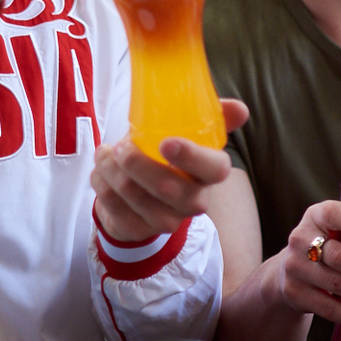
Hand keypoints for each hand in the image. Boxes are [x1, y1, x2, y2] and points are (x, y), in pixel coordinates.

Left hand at [91, 100, 247, 242]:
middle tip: (120, 146)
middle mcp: (193, 201)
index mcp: (208, 173)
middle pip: (168, 188)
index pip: (215, 170)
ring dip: (111, 168)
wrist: (140, 193)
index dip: (192, 157)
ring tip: (106, 154)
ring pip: (133, 194)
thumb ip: (213, 116)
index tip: (166, 143)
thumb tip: (240, 109)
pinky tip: (102, 173)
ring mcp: (166, 220)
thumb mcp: (187, 133)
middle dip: (137, 163)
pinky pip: (112, 206)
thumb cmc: (165, 156)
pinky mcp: (138, 230)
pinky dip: (100, 183)